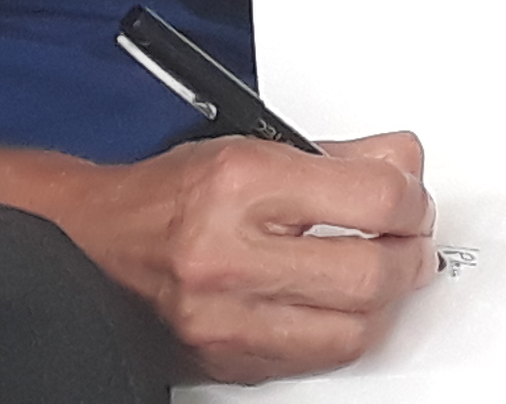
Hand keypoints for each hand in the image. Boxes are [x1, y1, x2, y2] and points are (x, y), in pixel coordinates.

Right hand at [46, 129, 437, 384]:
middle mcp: (229, 256)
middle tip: (413, 240)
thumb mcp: (254, 145)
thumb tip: (405, 168)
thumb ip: (339, 157)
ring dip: (386, 302)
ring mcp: (227, 319)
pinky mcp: (228, 360)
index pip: (373, 200)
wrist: (93, 243)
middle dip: (411, 256)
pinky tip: (346, 304)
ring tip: (386, 273)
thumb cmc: (168, 195)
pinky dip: (345, 330)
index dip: (412, 200)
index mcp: (240, 185)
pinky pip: (317, 357)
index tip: (413, 199)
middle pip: (371, 275)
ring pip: (353, 330)